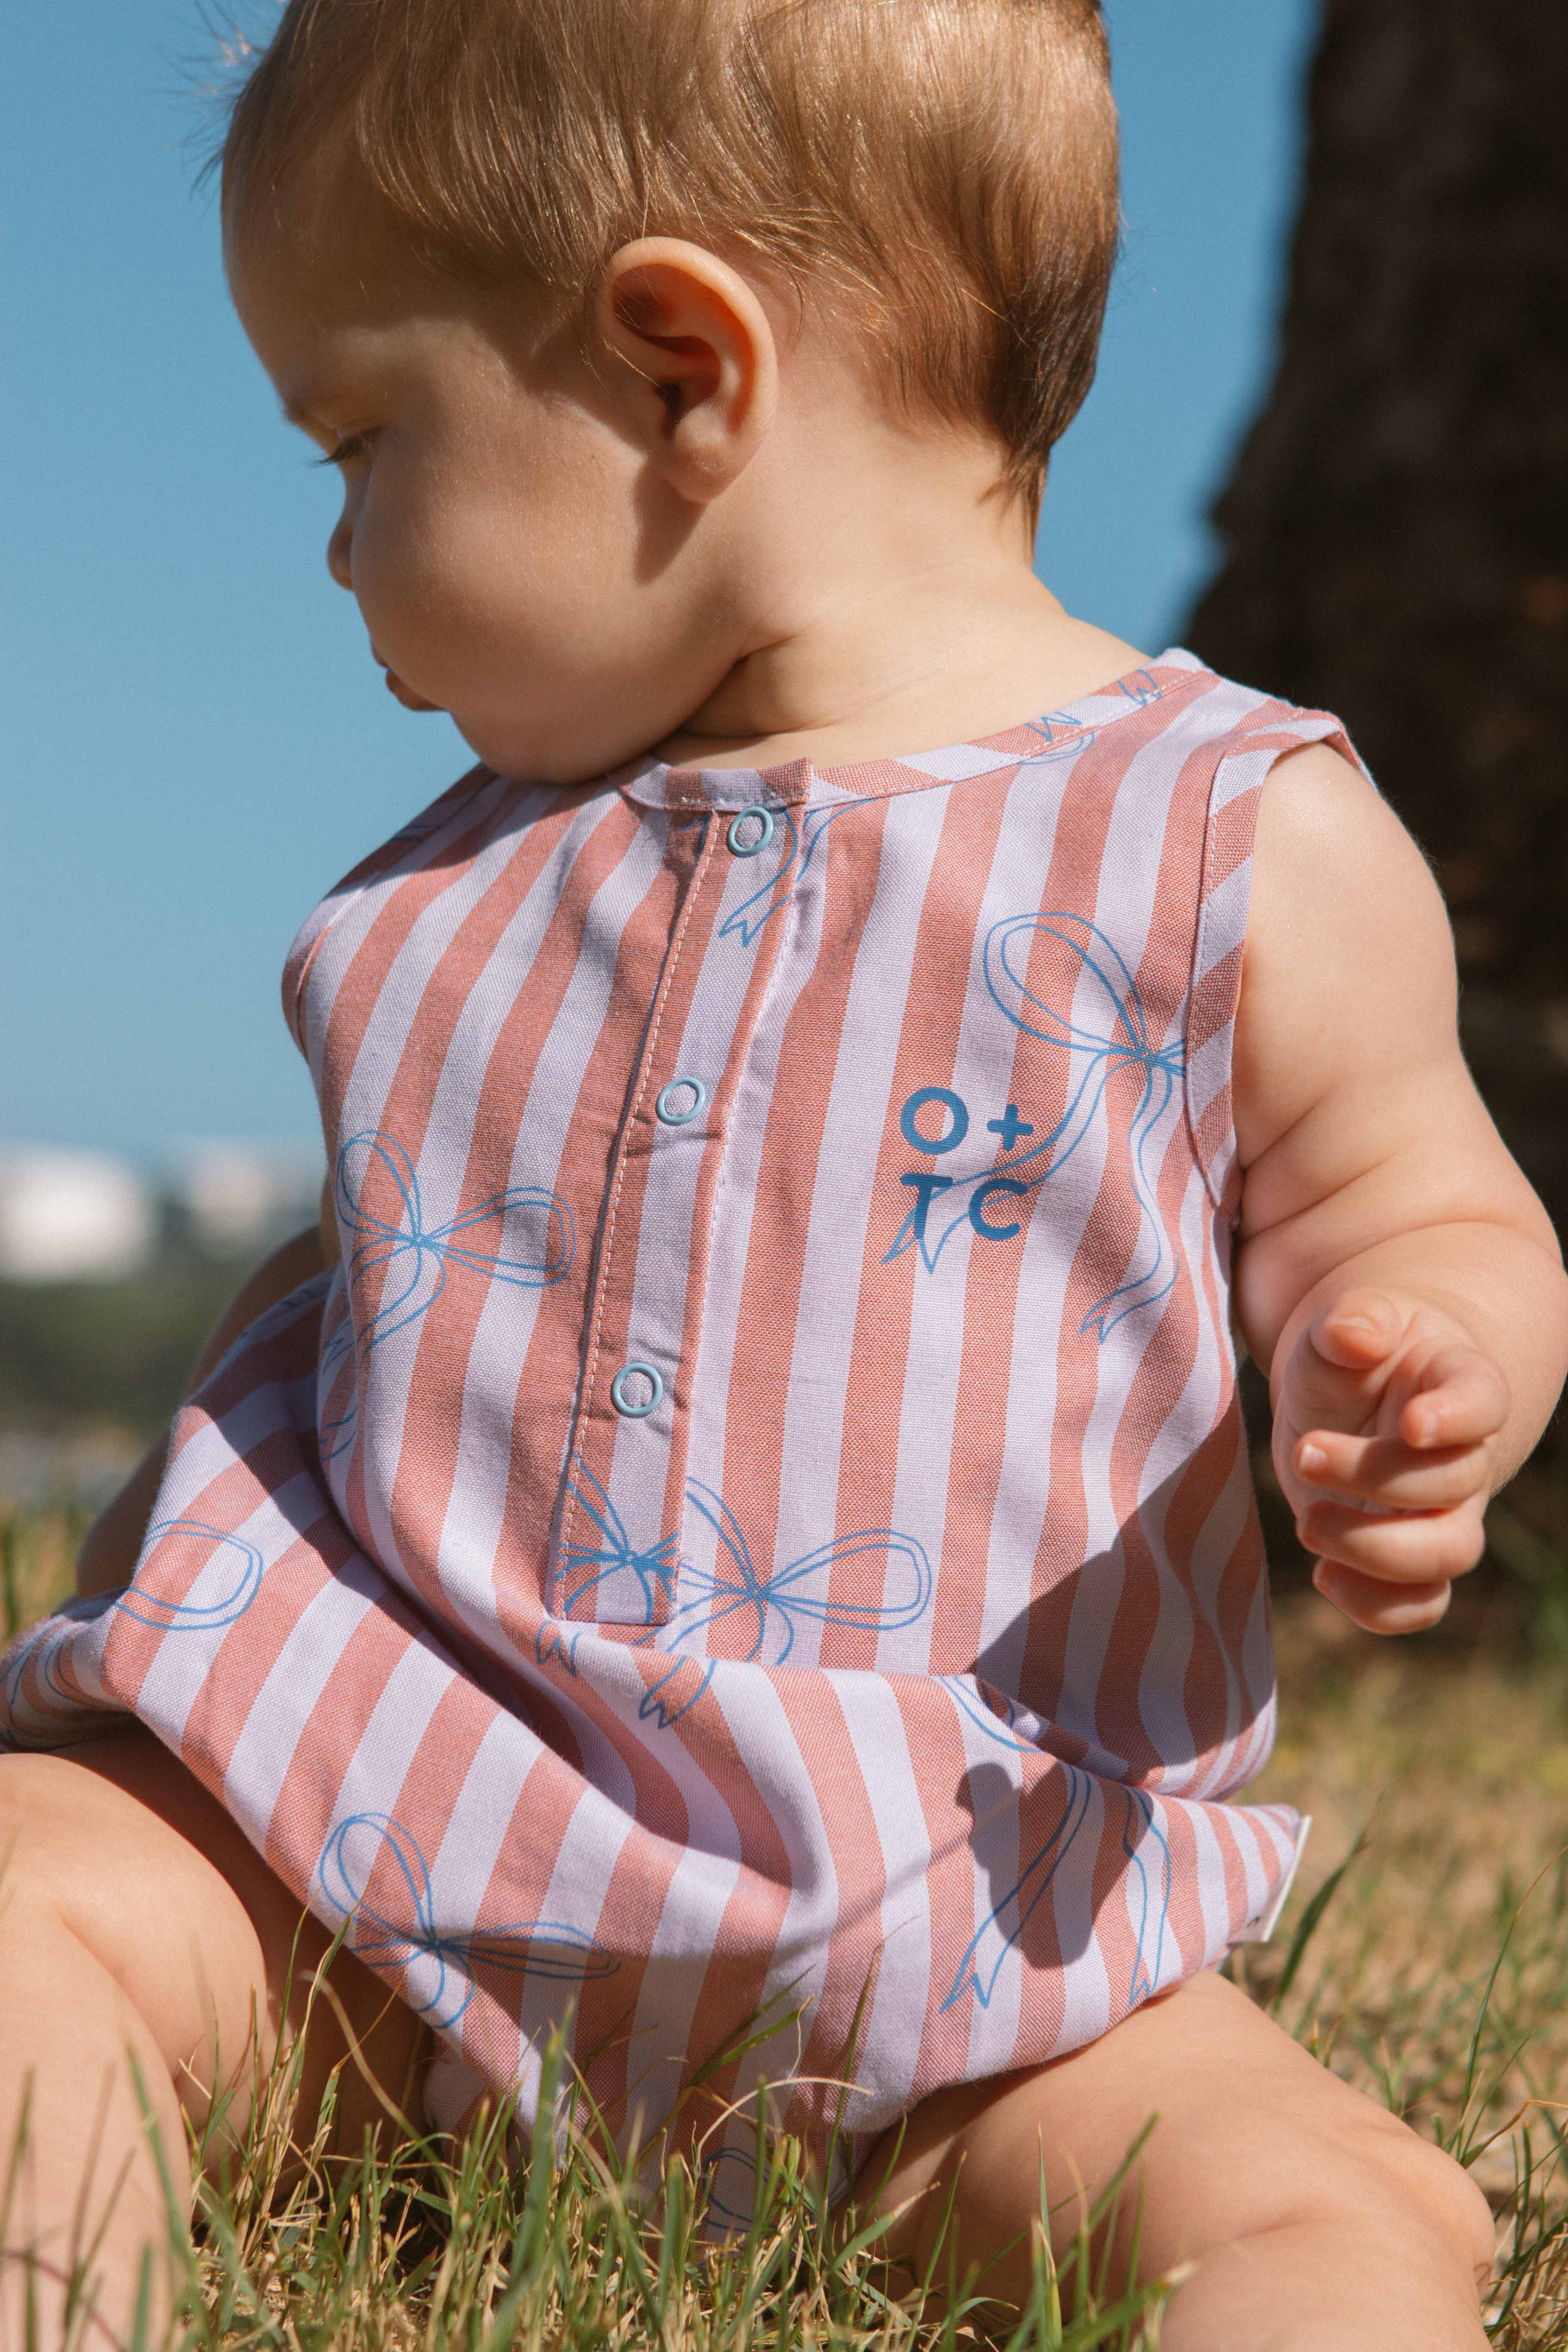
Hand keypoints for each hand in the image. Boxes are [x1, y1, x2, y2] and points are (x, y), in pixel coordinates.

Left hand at [1272, 1289, 1508, 1633]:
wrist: (1352, 1395)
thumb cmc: (1351, 1354)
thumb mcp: (1344, 1324)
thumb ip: (1352, 1321)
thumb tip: (1353, 1332)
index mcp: (1460, 1383)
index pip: (1483, 1403)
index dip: (1457, 1418)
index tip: (1410, 1422)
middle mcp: (1465, 1456)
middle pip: (1454, 1485)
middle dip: (1374, 1477)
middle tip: (1305, 1454)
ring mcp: (1441, 1512)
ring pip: (1447, 1554)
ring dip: (1376, 1550)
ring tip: (1306, 1524)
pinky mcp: (1407, 1556)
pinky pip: (1420, 1604)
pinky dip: (1376, 1606)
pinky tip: (1322, 1575)